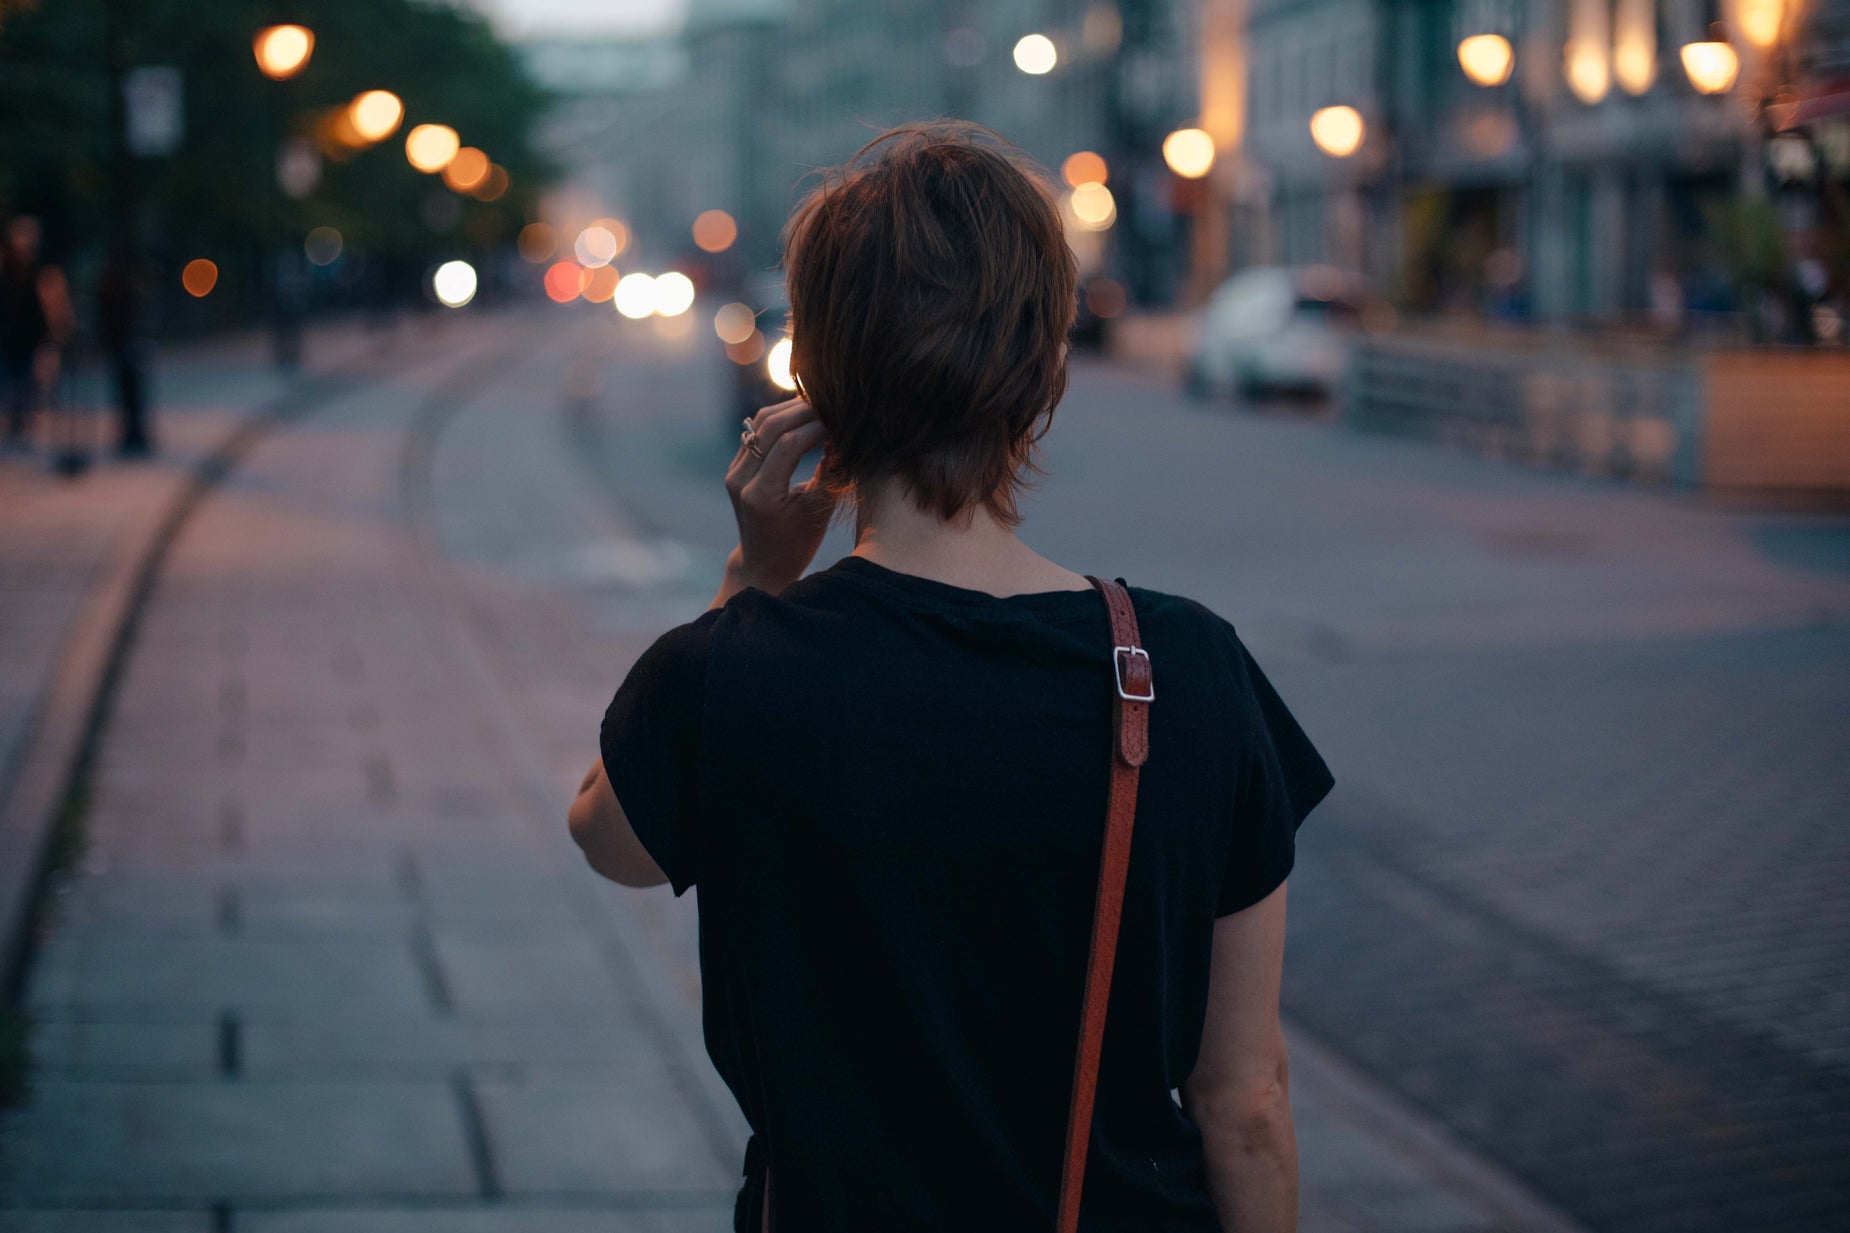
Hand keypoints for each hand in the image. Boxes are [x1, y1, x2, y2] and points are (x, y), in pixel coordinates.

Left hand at [717, 398, 836, 603]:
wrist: (763, 563)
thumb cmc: (797, 544)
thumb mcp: (819, 512)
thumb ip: (830, 474)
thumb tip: (844, 437)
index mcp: (761, 495)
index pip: (788, 444)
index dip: (817, 427)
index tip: (841, 421)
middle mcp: (740, 479)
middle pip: (770, 425)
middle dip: (804, 410)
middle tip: (834, 406)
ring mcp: (734, 470)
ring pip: (760, 422)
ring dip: (791, 410)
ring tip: (821, 408)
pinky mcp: (736, 465)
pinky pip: (757, 430)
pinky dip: (781, 419)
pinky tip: (805, 418)